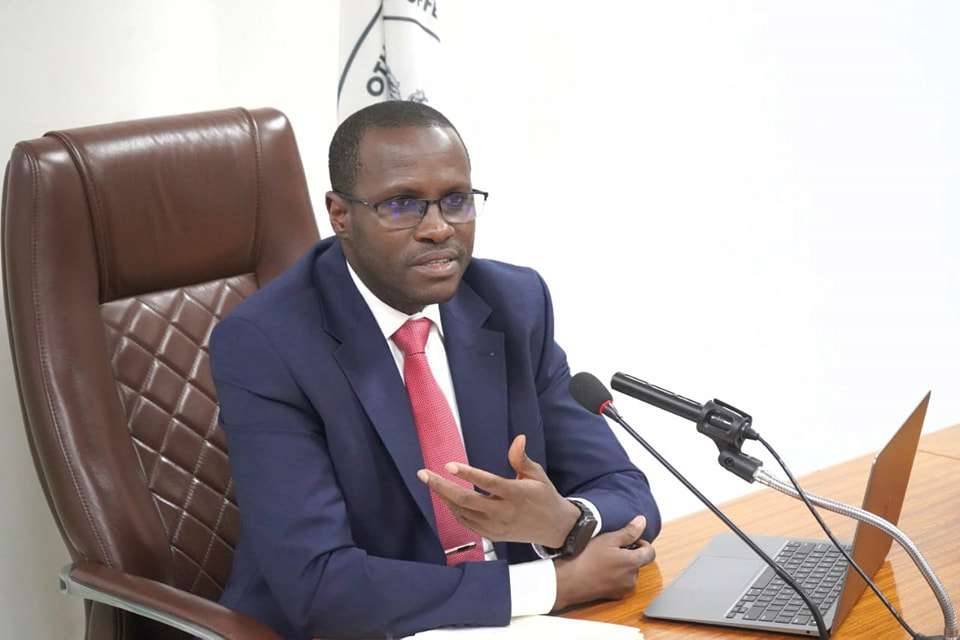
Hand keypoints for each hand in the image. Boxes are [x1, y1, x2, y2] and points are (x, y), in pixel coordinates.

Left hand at [416, 434, 580, 546]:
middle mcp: (504, 512)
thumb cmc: (544, 496)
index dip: (468, 474)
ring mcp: (496, 526)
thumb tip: (519, 438)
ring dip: (444, 498)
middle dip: (442, 487)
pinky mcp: (492, 536)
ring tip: (431, 482)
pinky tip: (446, 499)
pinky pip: (467, 523)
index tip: (449, 465)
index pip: (488, 483)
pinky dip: (454, 511)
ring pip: (463, 513)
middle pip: (467, 500)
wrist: (554, 528)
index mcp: (516, 494)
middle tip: (423, 474)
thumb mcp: (538, 475)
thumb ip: (522, 459)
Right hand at [552, 515, 655, 610]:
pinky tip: (600, 570)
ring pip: (629, 573)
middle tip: (611, 549)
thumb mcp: (608, 539)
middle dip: (629, 554)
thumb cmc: (587, 558)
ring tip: (604, 560)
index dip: (642, 543)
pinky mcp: (615, 596)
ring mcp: (624, 589)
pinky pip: (621, 583)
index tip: (630, 541)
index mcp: (633, 563)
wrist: (569, 581)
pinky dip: (615, 576)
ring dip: (622, 566)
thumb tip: (642, 521)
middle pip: (639, 562)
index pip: (650, 552)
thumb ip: (628, 532)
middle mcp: (632, 578)